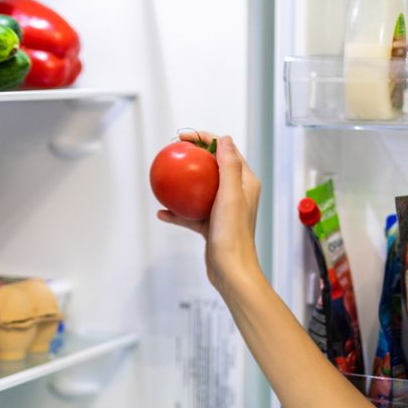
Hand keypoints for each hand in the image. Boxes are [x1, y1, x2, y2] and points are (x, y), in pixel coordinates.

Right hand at [157, 130, 262, 294]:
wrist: (231, 269)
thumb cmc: (233, 233)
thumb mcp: (231, 195)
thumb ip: (229, 166)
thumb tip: (224, 139)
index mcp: (245, 182)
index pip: (225, 151)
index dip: (205, 138)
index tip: (184, 137)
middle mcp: (236, 193)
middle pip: (210, 167)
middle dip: (191, 157)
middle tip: (172, 152)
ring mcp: (222, 208)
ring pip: (198, 189)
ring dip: (182, 183)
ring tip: (165, 176)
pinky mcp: (211, 224)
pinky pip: (190, 213)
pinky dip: (177, 211)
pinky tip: (162, 212)